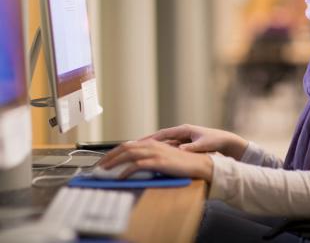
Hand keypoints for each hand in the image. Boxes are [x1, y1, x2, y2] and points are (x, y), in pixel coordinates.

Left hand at [98, 139, 212, 180]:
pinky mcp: (158, 162)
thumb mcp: (164, 157)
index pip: (129, 144)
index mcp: (153, 143)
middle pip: (125, 147)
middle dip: (110, 155)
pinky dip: (126, 171)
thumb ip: (151, 157)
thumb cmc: (182, 163)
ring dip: (114, 162)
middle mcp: (152, 145)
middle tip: (99, 165)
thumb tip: (135, 163)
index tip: (105, 159)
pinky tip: (120, 177)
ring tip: (104, 170)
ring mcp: (155, 153)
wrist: (198, 163)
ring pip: (128, 154)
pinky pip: (137, 165)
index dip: (115, 151)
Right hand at [141, 124, 248, 160]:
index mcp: (184, 130)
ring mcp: (182, 138)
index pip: (163, 134)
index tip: (137, 142)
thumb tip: (180, 149)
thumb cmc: (216, 140)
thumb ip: (192, 148)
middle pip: (160, 138)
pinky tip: (152, 157)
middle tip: (130, 147)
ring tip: (137, 152)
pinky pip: (169, 148)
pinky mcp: (184, 144)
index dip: (149, 138)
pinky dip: (161, 151)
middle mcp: (181, 132)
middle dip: (146, 142)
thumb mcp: (204, 144)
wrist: (226, 141)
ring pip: (163, 143)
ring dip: (152, 147)